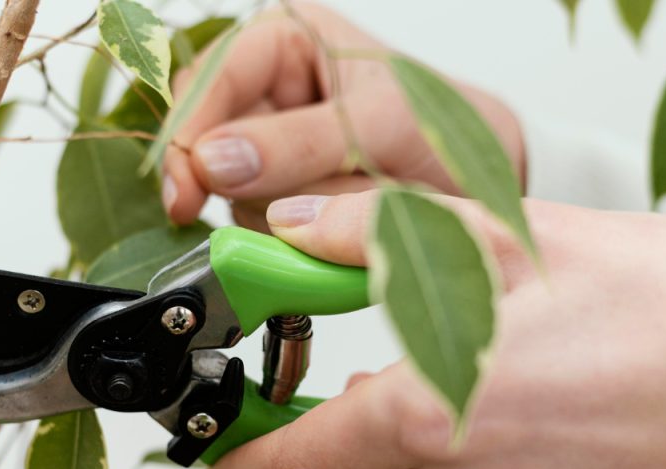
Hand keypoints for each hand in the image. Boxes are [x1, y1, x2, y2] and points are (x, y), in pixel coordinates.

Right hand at [161, 3, 525, 228]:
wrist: (477, 181)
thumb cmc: (441, 126)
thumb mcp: (376, 125)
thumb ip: (296, 144)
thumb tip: (216, 162)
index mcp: (286, 39)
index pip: (212, 77)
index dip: (191, 131)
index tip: (188, 183)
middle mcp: (268, 89)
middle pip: (207, 137)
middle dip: (236, 179)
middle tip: (259, 211)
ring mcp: (267, 147)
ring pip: (229, 187)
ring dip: (275, 209)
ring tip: (339, 201)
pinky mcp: (276, 194)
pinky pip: (255, 220)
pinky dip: (285, 233)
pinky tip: (323, 223)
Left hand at [207, 192, 665, 468]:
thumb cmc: (644, 300)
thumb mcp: (496, 237)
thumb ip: (373, 235)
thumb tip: (297, 234)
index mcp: (434, 416)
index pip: (299, 466)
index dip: (244, 460)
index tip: (228, 447)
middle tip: (288, 450)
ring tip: (364, 446)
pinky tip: (438, 456)